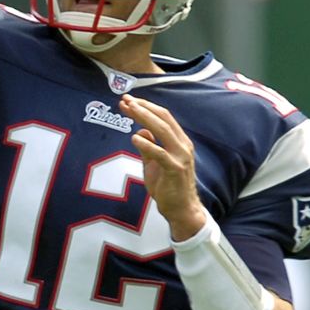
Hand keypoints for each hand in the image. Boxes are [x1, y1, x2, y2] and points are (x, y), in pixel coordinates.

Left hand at [119, 94, 205, 239]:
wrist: (181, 209)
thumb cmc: (168, 186)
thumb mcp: (153, 163)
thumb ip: (148, 147)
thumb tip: (141, 131)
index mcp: (179, 141)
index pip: (163, 117)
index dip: (146, 106)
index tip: (129, 100)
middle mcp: (183, 145)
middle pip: (163, 119)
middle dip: (143, 107)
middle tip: (126, 100)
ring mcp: (181, 157)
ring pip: (163, 130)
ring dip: (144, 118)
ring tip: (129, 110)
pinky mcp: (175, 170)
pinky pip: (160, 153)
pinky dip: (148, 144)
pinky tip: (135, 137)